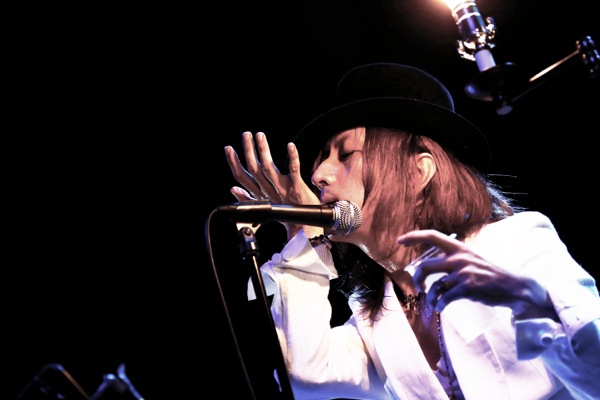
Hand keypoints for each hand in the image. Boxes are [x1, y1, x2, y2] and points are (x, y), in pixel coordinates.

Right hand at [224, 131, 322, 238]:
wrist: (306, 229)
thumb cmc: (287, 216)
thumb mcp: (264, 206)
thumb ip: (248, 197)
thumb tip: (233, 188)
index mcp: (261, 195)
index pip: (242, 178)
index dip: (234, 163)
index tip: (228, 148)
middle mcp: (269, 191)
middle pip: (254, 170)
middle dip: (248, 151)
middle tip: (245, 134)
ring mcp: (283, 189)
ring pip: (268, 168)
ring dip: (263, 151)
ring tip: (259, 135)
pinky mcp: (297, 188)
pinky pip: (294, 170)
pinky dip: (292, 158)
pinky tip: (290, 145)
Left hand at [397, 229, 555, 318]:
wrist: (514, 285)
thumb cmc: (491, 273)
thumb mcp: (472, 258)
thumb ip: (455, 259)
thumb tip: (434, 265)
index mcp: (459, 247)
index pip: (432, 236)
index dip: (414, 237)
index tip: (399, 240)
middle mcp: (459, 258)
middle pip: (425, 266)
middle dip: (417, 278)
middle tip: (418, 288)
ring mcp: (463, 273)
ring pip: (435, 286)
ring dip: (431, 298)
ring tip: (434, 303)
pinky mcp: (468, 288)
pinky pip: (445, 298)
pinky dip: (440, 305)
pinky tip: (441, 308)